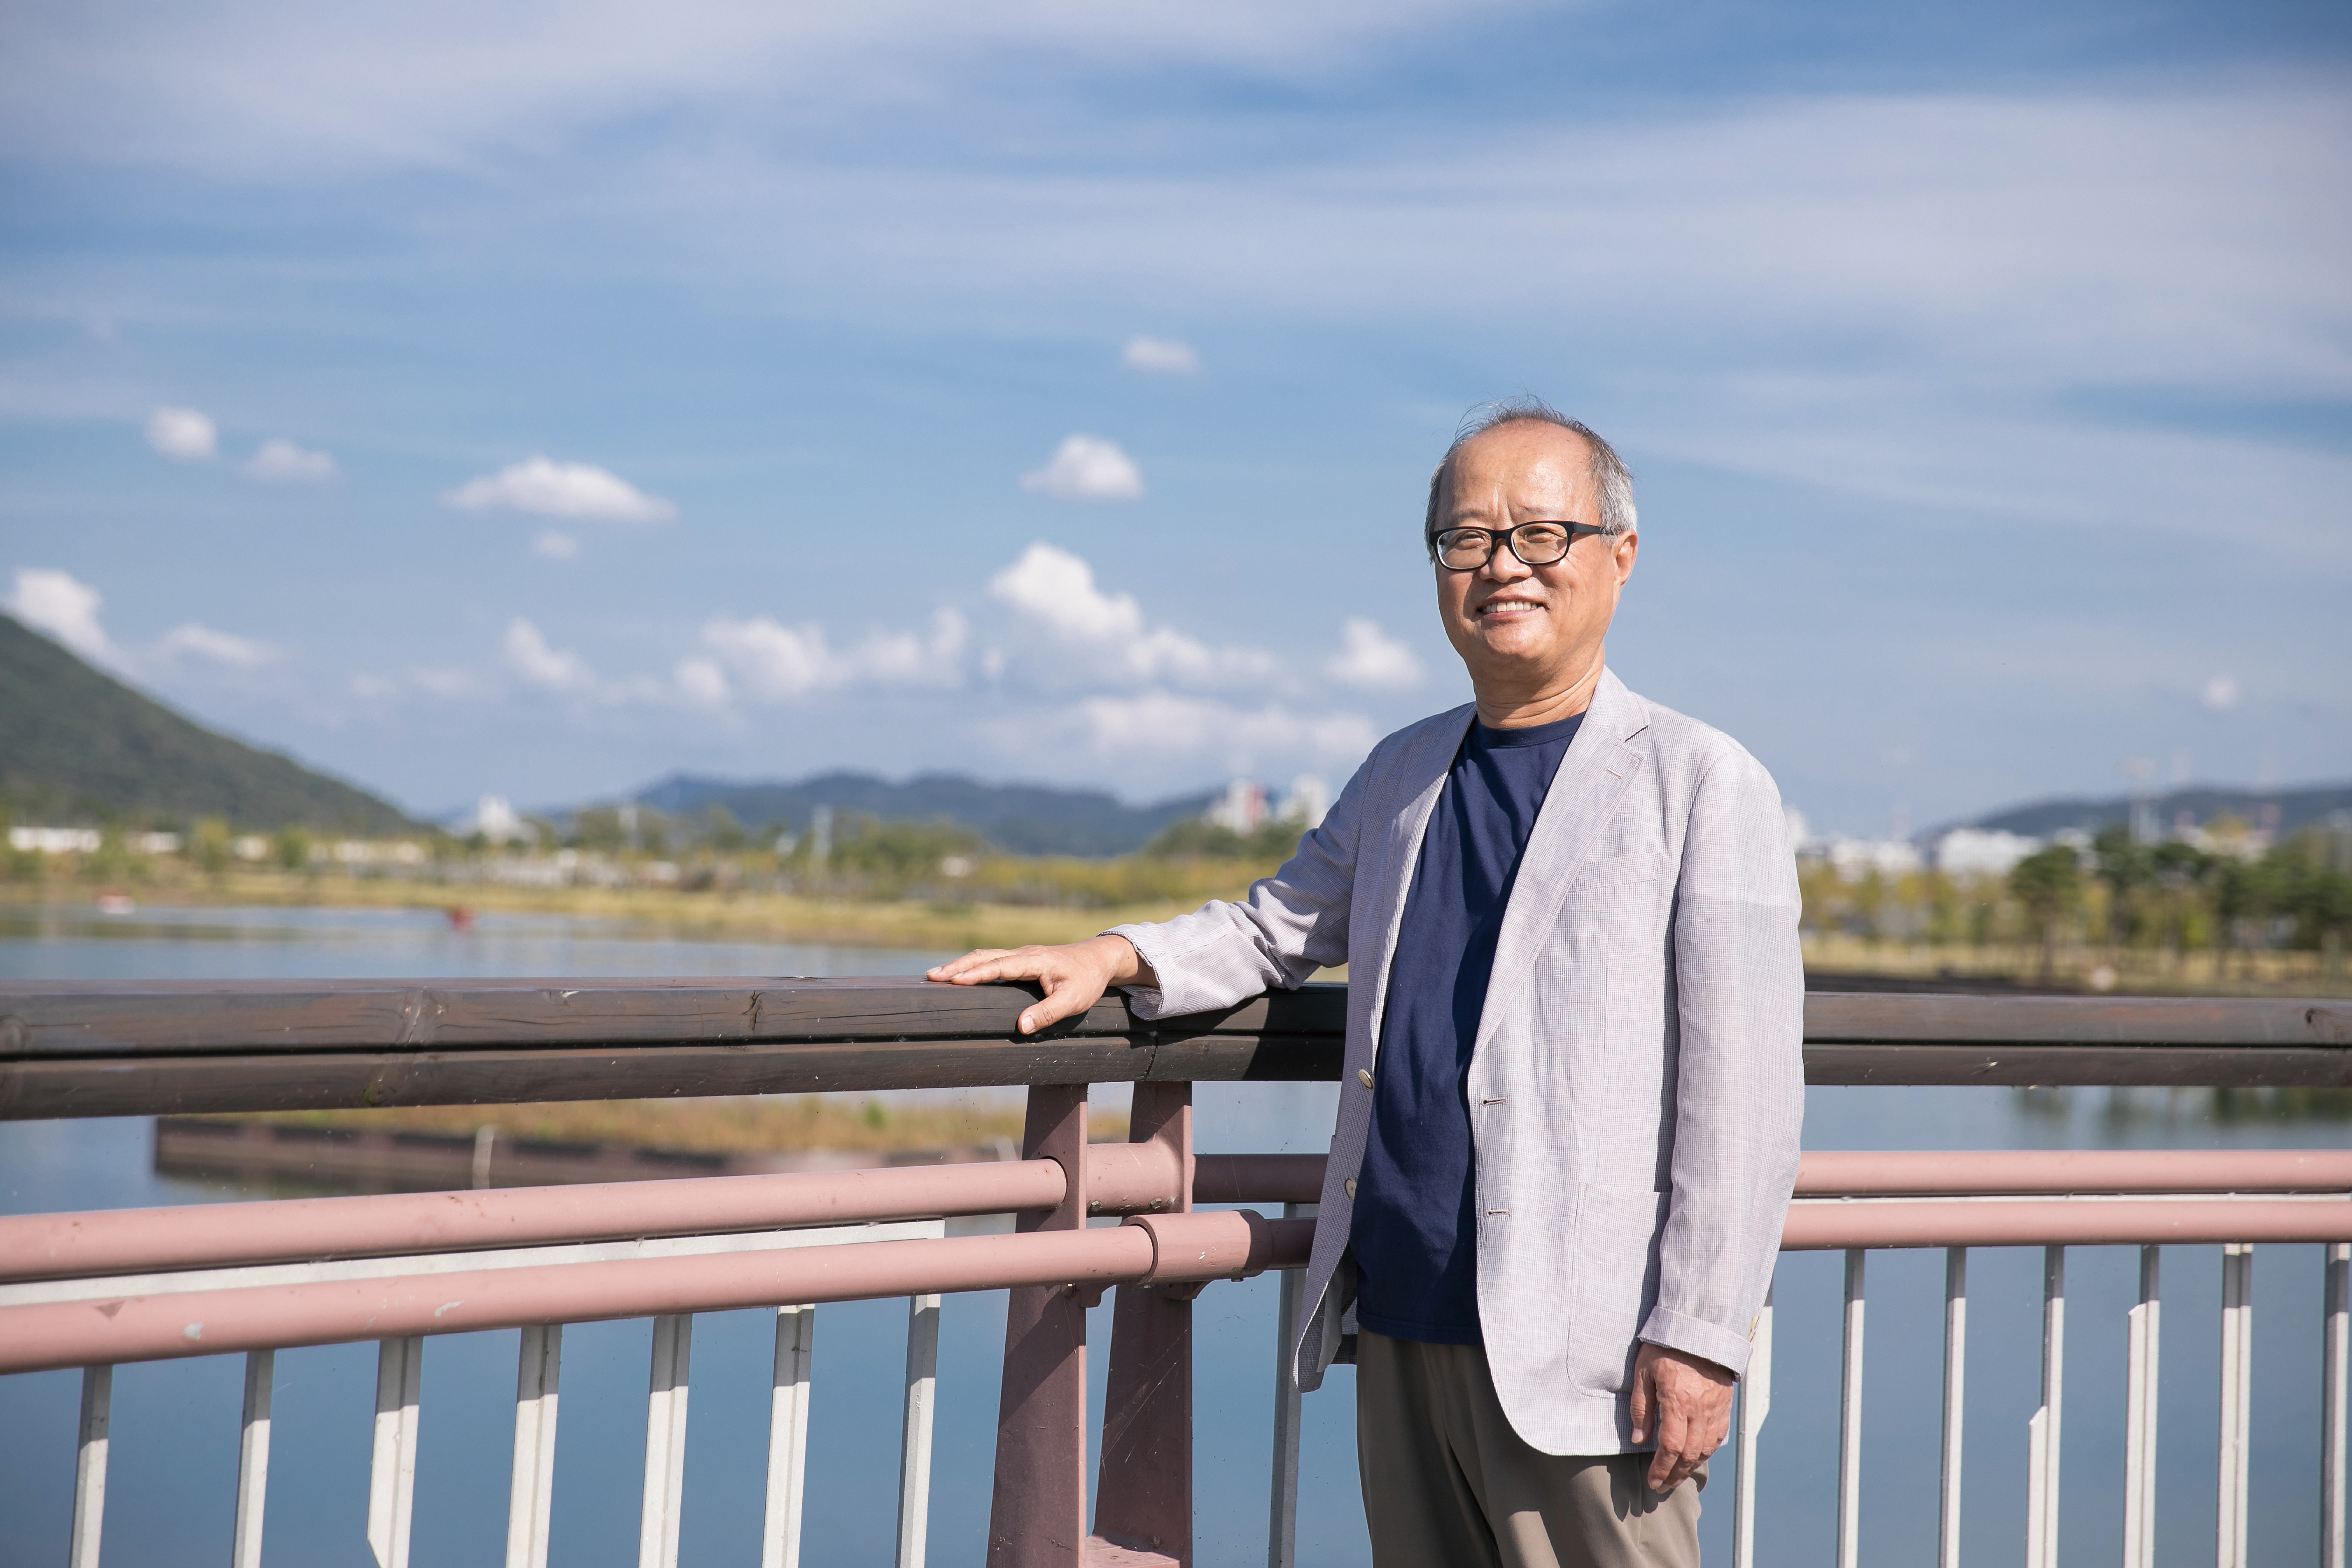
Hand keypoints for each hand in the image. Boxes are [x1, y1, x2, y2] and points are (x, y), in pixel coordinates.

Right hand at [925, 935, 1154, 1034]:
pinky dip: (971, 965)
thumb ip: (1048, 1013)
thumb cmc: (1087, 981)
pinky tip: (959, 975)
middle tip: (931, 977)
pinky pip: (991, 959)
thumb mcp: (1074, 1001)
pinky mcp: (1020, 959)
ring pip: (985, 955)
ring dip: (960, 964)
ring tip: (935, 975)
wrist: (1099, 959)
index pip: (1000, 966)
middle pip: (984, 956)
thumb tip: (1020, 1027)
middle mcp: (1024, 954)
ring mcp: (1021, 954)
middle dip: (957, 966)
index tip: (953, 980)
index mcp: (1035, 961)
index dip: (976, 974)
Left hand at [1627, 1342, 1732, 1493]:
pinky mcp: (1724, 1404)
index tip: (1653, 1480)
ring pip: (1706, 1448)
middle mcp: (1700, 1409)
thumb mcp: (1643, 1372)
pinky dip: (1707, 1450)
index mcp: (1677, 1402)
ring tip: (1677, 1475)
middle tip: (1662, 1486)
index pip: (1671, 1447)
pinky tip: (1696, 1455)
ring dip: (1691, 1466)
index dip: (1661, 1468)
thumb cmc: (1665, 1346)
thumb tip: (1640, 1439)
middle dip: (1675, 1474)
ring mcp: (1715, 1408)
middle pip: (1689, 1454)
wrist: (1699, 1327)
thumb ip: (1641, 1408)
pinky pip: (1718, 1435)